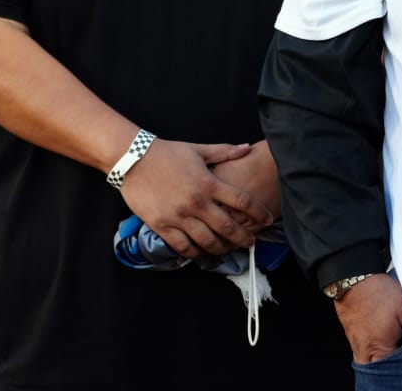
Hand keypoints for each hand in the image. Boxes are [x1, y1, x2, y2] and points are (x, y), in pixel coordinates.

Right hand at [119, 139, 269, 257]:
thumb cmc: (166, 153)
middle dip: (244, 238)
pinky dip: (195, 253)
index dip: (259, 213)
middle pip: (228, 227)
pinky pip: (183, 246)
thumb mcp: (198, 149)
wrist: (133, 159)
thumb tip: (247, 148)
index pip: (242, 201)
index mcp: (208, 183)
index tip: (268, 219)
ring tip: (226, 250)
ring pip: (207, 241)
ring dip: (221, 249)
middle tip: (250, 243)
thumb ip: (224, 152)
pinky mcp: (162, 226)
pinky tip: (200, 253)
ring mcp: (179, 216)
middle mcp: (197, 202)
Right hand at [334, 273, 401, 363]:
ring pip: (368, 361)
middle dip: (389, 366)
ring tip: (391, 347)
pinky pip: (361, 350)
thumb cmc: (379, 293)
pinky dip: (371, 349)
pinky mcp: (350, 334)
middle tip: (400, 355)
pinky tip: (380, 339)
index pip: (392, 369)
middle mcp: (364, 350)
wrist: (354, 277)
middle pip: (377, 369)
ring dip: (379, 358)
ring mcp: (355, 342)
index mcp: (379, 348)